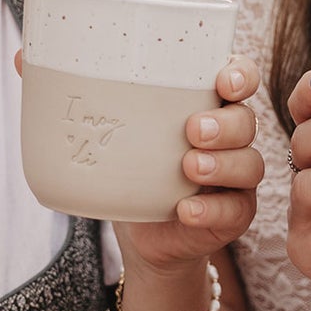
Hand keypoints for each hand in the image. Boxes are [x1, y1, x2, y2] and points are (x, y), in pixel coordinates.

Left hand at [117, 56, 262, 275]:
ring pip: (250, 163)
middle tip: (192, 130)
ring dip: (222, 164)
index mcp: (211, 106)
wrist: (142, 234)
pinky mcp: (235, 213)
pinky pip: (235, 209)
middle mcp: (232, 137)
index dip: (241, 76)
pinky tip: (186, 210)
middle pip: (247, 120)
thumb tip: (61, 78)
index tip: (224, 82)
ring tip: (190, 167)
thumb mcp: (126, 134)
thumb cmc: (136, 169)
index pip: (240, 78)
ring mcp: (237, 176)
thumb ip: (116, 107)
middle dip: (224, 124)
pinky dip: (211, 209)